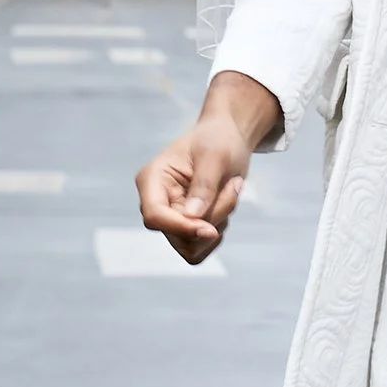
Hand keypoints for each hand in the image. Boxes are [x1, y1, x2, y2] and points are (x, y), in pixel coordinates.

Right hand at [136, 70, 278, 261]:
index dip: (181, 227)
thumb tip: (191, 216)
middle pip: (177, 235)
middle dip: (212, 218)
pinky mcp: (184, 228)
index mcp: (152, 179)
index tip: (210, 230)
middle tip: (234, 186)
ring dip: (219, 222)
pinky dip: (218, 231)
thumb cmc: (218, 140)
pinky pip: (200, 247)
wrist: (227, 139)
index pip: (154, 215)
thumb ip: (203, 185)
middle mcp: (156, 202)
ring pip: (192, 245)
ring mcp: (169, 217)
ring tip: (230, 190)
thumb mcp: (215, 156)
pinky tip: (224, 204)